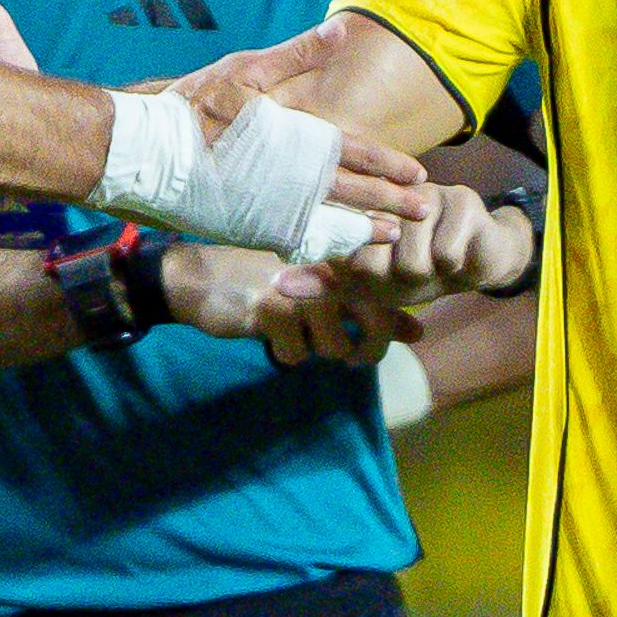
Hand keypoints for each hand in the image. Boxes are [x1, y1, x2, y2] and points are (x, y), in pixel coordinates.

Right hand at [159, 243, 412, 365]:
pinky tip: (271, 336)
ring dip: (317, 350)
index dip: (386, 328)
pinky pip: (298, 353)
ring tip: (296, 335)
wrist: (199, 277)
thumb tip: (417, 332)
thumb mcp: (321, 291)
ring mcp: (302, 286)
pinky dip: (286, 354)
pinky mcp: (273, 308)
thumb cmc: (265, 281)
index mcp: (342, 258)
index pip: (388, 296)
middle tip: (351, 358)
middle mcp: (328, 267)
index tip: (366, 343)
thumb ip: (370, 307)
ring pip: (336, 344)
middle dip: (367, 350)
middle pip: (376, 318)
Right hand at [165, 18, 432, 231]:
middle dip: (391, 201)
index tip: (418, 173)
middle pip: (352, 191)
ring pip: (330, 221)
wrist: (140, 153)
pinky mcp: (248, 228)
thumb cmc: (190, 106)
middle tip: (425, 210)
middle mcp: (287, 178)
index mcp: (292, 137)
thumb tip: (341, 28)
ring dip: (364, 228)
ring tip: (394, 235)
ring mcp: (269, 208)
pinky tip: (341, 250)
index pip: (353, 151)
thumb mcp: (244, 69)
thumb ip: (297, 54)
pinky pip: (296, 239)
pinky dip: (323, 244)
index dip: (388, 163)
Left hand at [267, 180, 518, 320]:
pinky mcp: (463, 202)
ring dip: (426, 275)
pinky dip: (451, 267)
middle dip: (395, 280)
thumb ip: (324, 283)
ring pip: (411, 261)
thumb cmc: (417, 268)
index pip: (345, 254)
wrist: (481, 257)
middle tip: (412, 270)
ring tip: (436, 262)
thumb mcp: (367, 282)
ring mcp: (427, 195)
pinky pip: (444, 256)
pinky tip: (458, 255)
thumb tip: (277, 285)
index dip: (365, 276)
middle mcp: (390, 195)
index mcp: (363, 208)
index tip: (382, 275)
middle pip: (374, 262)